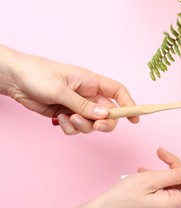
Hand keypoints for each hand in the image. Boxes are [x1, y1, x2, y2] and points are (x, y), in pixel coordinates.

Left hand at [0, 45, 138, 133]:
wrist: (14, 79)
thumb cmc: (37, 74)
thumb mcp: (60, 89)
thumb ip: (82, 104)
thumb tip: (103, 114)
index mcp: (91, 82)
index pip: (118, 92)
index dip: (129, 104)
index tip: (135, 118)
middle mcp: (87, 94)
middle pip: (108, 113)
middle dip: (104, 123)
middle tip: (95, 126)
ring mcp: (78, 106)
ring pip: (92, 123)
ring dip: (82, 126)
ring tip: (67, 118)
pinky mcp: (67, 114)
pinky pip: (77, 128)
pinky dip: (70, 128)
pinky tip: (58, 119)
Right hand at [91, 147, 180, 207]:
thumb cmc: (123, 196)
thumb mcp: (151, 179)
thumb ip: (177, 174)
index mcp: (173, 204)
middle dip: (175, 165)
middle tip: (161, 152)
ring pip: (174, 184)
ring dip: (164, 171)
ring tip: (146, 167)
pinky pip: (165, 190)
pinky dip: (159, 179)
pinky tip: (145, 174)